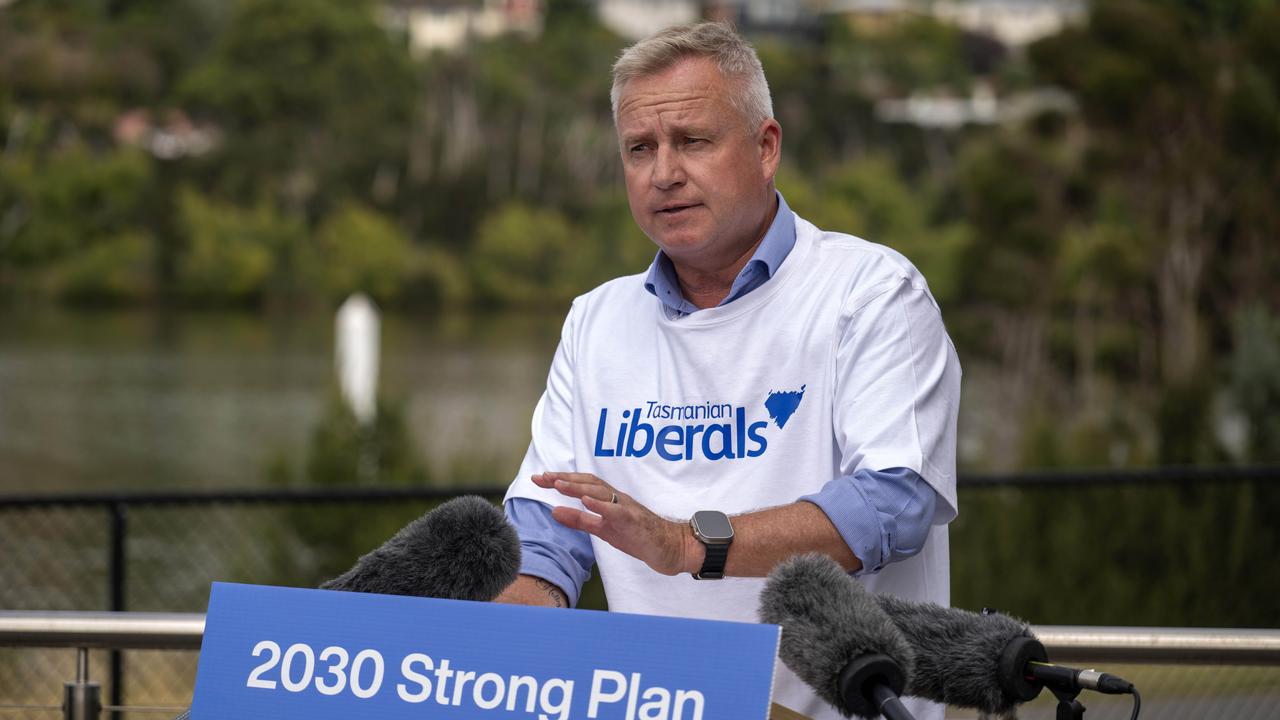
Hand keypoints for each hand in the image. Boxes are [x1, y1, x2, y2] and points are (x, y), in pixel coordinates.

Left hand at [532, 472, 700, 575]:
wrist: (670, 548)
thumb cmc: (638, 536)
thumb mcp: (603, 529)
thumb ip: (579, 520)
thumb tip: (554, 511)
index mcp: (609, 500)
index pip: (582, 484)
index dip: (561, 479)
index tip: (540, 478)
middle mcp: (617, 499)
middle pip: (589, 483)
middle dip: (564, 478)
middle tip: (541, 477)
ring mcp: (627, 508)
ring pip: (601, 492)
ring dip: (578, 487)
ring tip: (558, 484)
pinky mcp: (635, 521)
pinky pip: (617, 510)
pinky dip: (601, 504)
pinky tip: (586, 501)